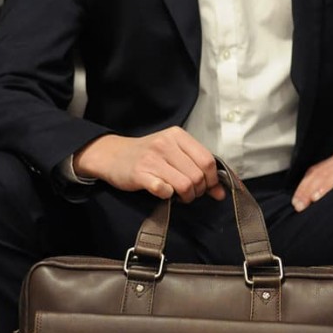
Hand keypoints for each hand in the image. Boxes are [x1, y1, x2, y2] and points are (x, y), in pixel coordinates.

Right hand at [73, 127, 224, 202]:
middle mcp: (165, 144)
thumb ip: (197, 167)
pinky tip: (164, 193)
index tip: (209, 188)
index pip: (207, 160)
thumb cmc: (148, 155)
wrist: (112, 155)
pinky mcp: (140, 174)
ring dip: (186, 197)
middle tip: (190, 193)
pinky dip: (167, 196)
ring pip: (185, 184)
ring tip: (179, 196)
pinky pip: (164, 190)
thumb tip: (221, 192)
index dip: (213, 179)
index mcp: (177, 135)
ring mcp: (152, 158)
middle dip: (199, 191)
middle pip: (198, 175)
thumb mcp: (173, 153)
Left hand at [291, 151, 332, 211]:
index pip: (312, 174)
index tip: (297, 206)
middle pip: (322, 172)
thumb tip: (299, 206)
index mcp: (330, 165)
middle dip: (311, 189)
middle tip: (304, 205)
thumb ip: (320, 196)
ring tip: (317, 197)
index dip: (303, 189)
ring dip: (327, 184)